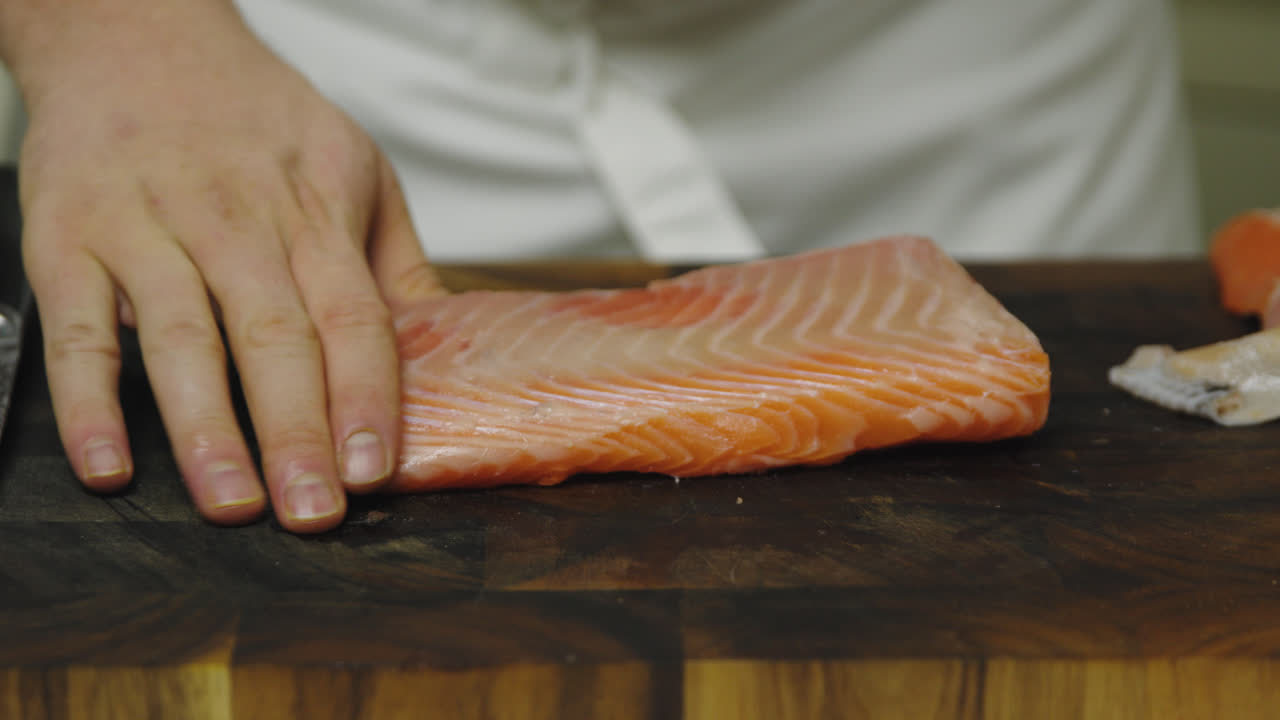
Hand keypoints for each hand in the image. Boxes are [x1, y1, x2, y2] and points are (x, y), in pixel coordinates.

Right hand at [7, 1, 440, 531]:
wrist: (139, 33)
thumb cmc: (258, 118)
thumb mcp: (356, 168)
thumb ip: (394, 261)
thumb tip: (447, 343)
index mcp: (315, 214)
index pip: (354, 318)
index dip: (367, 397)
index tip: (375, 469)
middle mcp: (236, 224)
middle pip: (274, 339)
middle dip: (297, 432)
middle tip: (313, 513)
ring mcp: (149, 230)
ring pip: (181, 339)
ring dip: (206, 430)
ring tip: (232, 504)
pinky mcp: (71, 238)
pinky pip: (78, 329)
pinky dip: (86, 402)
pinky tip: (107, 465)